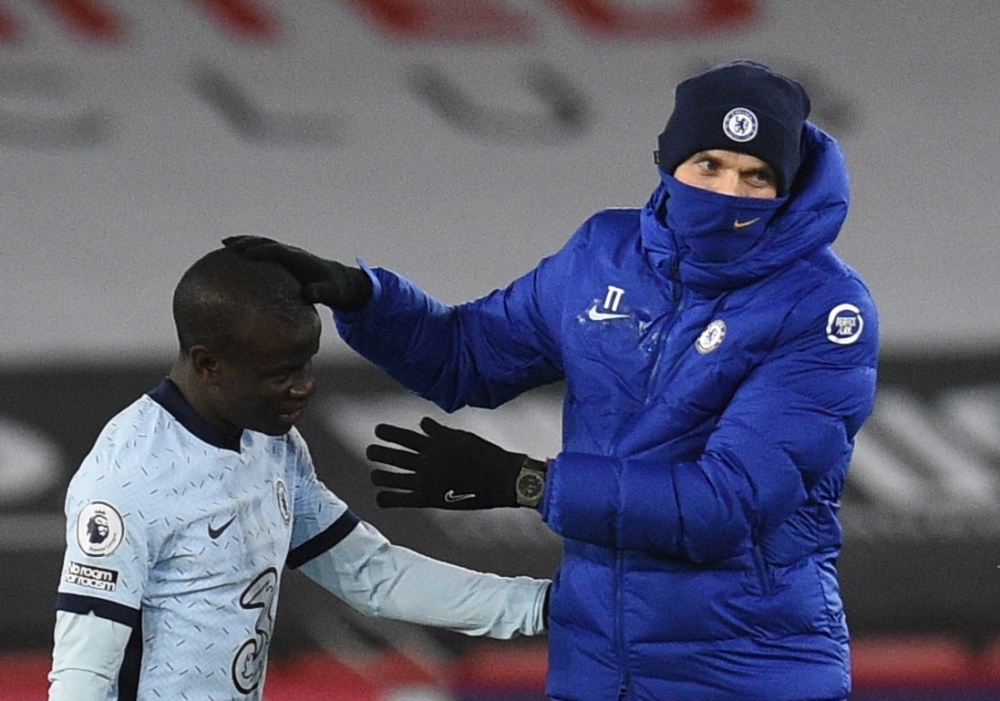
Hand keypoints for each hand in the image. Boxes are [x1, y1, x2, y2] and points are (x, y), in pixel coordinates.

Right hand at [223, 235, 371, 310]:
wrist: (340, 281)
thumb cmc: (336, 289)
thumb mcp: (332, 293)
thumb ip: (321, 293)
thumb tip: (307, 293)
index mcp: (301, 260)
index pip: (280, 252)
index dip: (264, 252)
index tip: (247, 255)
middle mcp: (292, 253)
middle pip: (268, 243)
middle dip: (249, 243)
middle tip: (229, 247)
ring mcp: (288, 255)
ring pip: (264, 243)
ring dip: (245, 241)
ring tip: (224, 244)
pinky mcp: (284, 260)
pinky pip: (264, 251)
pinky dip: (249, 248)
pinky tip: (234, 252)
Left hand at [366, 417, 544, 508]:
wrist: (501, 479)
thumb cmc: (485, 454)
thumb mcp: (463, 436)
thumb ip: (440, 431)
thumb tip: (423, 423)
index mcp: (435, 445)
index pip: (404, 436)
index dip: (388, 433)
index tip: (378, 431)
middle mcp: (427, 462)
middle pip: (394, 456)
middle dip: (378, 453)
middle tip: (370, 451)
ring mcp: (427, 481)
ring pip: (393, 478)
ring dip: (379, 476)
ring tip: (374, 475)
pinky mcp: (431, 499)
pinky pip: (403, 499)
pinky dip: (389, 499)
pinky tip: (380, 498)